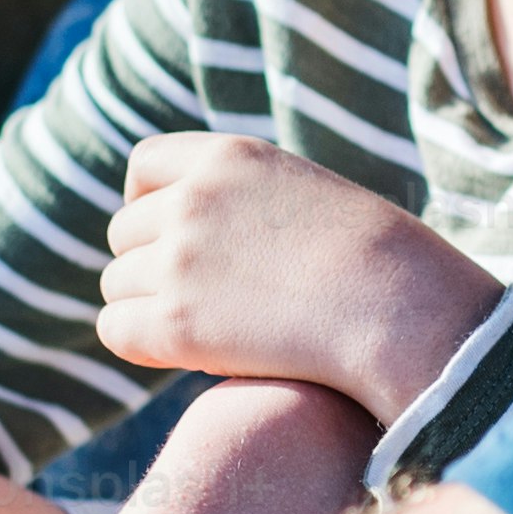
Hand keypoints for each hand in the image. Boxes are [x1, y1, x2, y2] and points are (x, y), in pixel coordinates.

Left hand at [98, 132, 505, 417]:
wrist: (397, 308)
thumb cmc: (378, 265)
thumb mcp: (310, 199)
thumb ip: (252, 203)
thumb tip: (207, 244)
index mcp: (228, 158)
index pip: (146, 166)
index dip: (147, 204)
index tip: (169, 237)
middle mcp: (192, 200)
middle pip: (124, 233)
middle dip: (150, 265)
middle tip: (198, 301)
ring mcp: (177, 259)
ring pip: (117, 285)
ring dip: (148, 308)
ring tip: (205, 331)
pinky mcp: (174, 322)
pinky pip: (115, 330)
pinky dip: (138, 344)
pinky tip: (180, 355)